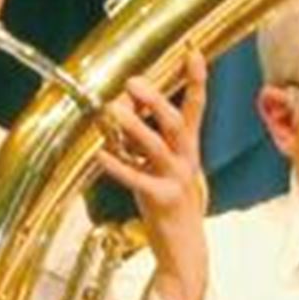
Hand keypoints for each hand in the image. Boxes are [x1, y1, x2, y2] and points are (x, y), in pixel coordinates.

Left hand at [97, 50, 208, 299]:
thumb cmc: (170, 203)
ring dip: (135, 127)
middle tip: (133, 81)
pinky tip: (101, 155)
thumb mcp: (164, 166)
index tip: (193, 51)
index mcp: (190, 149)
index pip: (197, 107)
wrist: (184, 249)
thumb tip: (124, 109)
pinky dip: (119, 166)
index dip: (197, 79)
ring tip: (113, 112)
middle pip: (178, 122)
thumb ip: (149, 140)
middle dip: (157, 100)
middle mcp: (188, 159)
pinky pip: (138, 179)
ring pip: (159, 146)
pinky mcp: (163, 200)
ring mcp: (178, 180)